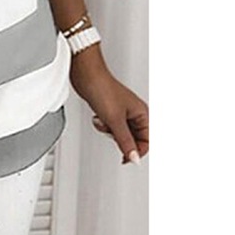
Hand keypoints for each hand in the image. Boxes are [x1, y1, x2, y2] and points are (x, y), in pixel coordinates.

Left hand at [69, 46, 148, 164]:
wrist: (86, 75)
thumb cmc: (102, 88)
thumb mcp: (115, 120)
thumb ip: (125, 142)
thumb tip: (134, 158)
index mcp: (142, 113)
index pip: (147, 141)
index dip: (137, 151)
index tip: (126, 158)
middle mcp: (134, 112)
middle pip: (133, 138)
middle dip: (119, 138)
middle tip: (112, 133)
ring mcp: (122, 111)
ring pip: (120, 133)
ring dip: (109, 131)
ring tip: (104, 121)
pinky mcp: (110, 110)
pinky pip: (110, 126)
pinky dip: (103, 125)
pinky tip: (98, 117)